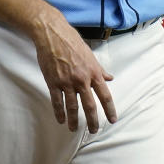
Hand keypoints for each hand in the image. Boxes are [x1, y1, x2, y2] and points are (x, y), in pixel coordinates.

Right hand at [31, 10, 117, 132]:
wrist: (52, 34)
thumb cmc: (71, 41)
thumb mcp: (89, 54)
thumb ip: (99, 69)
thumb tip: (109, 78)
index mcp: (93, 72)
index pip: (105, 96)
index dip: (110, 110)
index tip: (112, 119)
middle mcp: (82, 79)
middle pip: (90, 106)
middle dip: (93, 121)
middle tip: (94, 130)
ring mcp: (67, 82)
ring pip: (72, 107)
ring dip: (74, 120)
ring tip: (74, 129)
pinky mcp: (53, 82)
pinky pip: (57, 101)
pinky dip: (59, 112)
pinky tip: (61, 119)